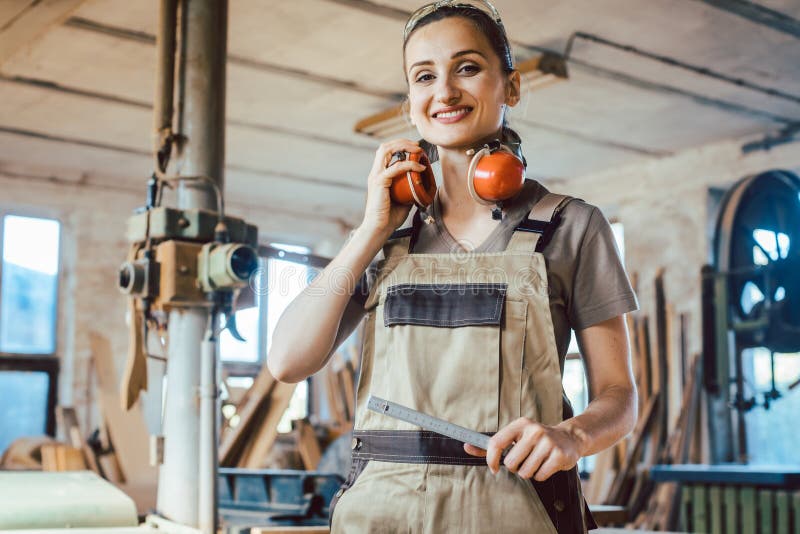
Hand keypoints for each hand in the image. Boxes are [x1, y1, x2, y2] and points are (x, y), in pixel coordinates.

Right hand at [359, 139, 424, 236]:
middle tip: (417, 145)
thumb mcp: (404, 198)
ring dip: (403, 146)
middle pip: (385, 146)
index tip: (415, 148)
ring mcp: (376, 176)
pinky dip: (409, 165)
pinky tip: (420, 168)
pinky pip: (395, 167)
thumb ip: (409, 188)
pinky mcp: (379, 182)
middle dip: (402, 142)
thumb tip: (421, 183)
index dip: (399, 146)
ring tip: (417, 150)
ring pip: (385, 150)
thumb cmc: (390, 216)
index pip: (385, 152)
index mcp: (379, 175)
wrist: (379, 228)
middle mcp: (375, 173)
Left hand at [464, 417, 583, 480]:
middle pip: (511, 463)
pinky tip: (547, 465)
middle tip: (524, 460)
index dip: (491, 460)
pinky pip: (540, 476)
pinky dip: (541, 475)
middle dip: (515, 467)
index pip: (496, 443)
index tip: (492, 468)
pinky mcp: (559, 455)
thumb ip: (492, 444)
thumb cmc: (536, 439)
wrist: (569, 438)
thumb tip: (466, 447)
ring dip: (529, 472)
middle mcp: (534, 430)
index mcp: (520, 424)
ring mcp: (548, 442)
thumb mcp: (515, 437)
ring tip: (537, 461)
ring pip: (525, 472)